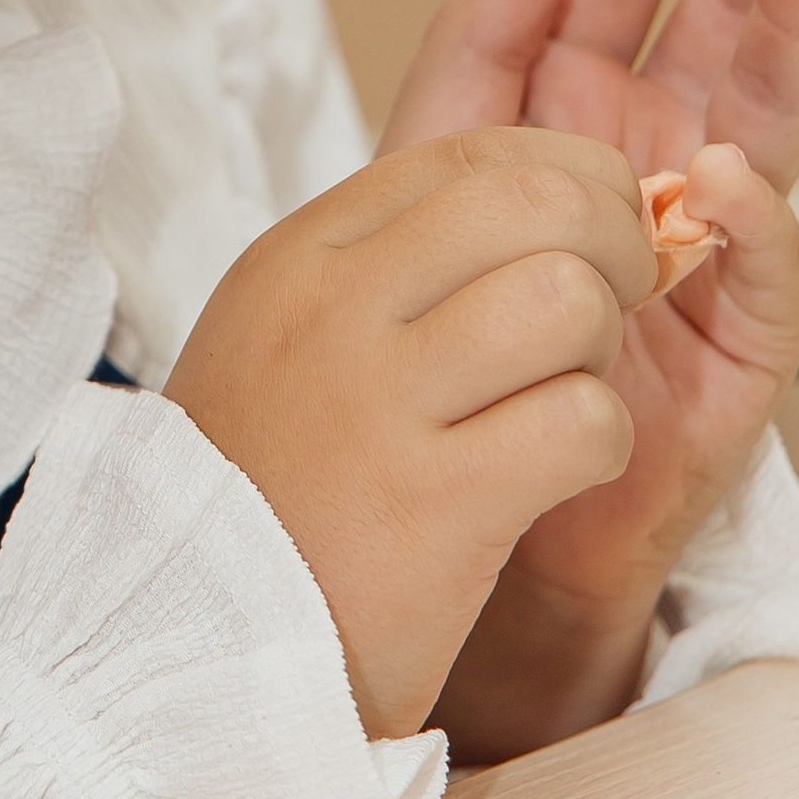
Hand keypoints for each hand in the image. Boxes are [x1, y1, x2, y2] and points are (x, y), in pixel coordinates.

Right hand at [164, 130, 651, 738]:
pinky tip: (559, 471)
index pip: (469, 159)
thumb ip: (388, 271)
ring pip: (567, 299)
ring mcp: (380, 402)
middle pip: (534, 204)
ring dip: (599, 351)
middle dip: (612, 247)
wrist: (186, 640)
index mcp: (301, 257)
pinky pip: (582, 422)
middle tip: (610, 307)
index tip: (589, 229)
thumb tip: (543, 212)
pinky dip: (599, 443)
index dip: (563, 177)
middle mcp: (336, 308)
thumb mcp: (283, 338)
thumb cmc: (264, 488)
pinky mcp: (436, 503)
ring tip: (566, 395)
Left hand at [380, 0, 798, 751]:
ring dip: (792, 30)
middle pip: (724, 34)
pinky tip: (727, 172)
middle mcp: (662, 154)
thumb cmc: (448, 314)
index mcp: (586, 100)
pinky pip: (761, 270)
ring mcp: (710, 238)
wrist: (448, 483)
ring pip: (767, 120)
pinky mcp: (734, 340)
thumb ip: (480, 40)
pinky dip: (751, 217)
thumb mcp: (440, 154)